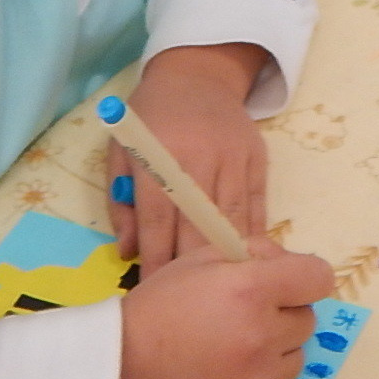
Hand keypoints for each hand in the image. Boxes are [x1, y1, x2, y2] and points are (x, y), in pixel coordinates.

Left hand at [105, 43, 273, 270]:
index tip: (154, 292)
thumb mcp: (120, 150)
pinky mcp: (257, 159)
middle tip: (185, 304)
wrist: (197, 74)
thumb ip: (121, 202)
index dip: (157, 260)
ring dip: (225, 260)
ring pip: (231, 221)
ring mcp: (232, 159)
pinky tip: (248, 264)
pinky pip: (257, 206)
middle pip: (196, 226)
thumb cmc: (149, 116)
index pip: (159, 220)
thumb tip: (129, 252)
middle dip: (190, 269)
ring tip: (220, 292)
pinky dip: (252, 238)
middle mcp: (197, 158)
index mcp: (158, 157)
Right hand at [116, 237, 335, 378]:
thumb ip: (250, 252)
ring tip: (231, 352)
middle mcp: (263, 335)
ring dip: (274, 352)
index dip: (304, 278)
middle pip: (306, 320)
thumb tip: (287, 263)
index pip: (318, 278)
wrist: (120, 374)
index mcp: (251, 290)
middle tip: (242, 320)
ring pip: (296, 358)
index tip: (287, 286)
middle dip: (282, 315)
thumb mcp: (196, 261)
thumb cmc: (157, 311)